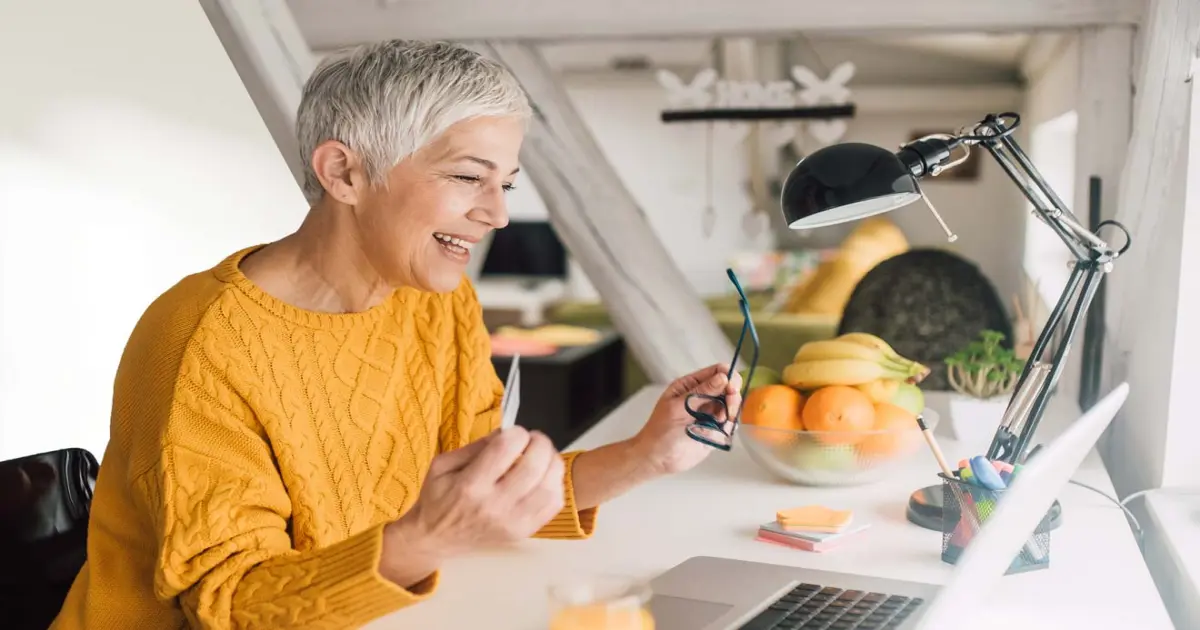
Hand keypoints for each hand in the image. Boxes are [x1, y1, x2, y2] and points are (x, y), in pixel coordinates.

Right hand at [380, 427, 564, 586]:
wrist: (435, 540)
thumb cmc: (437, 499)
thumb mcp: (443, 465)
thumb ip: (475, 446)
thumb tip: (506, 432)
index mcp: (470, 485)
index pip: (506, 448)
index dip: (517, 433)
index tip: (514, 433)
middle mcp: (494, 505)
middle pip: (533, 466)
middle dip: (540, 443)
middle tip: (534, 439)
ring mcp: (512, 523)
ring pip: (549, 487)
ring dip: (552, 464)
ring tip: (543, 457)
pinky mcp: (523, 533)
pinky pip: (553, 506)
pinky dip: (555, 486)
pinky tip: (545, 478)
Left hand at [631, 363, 742, 474]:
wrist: (657, 459)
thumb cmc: (660, 431)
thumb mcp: (678, 407)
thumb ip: (701, 392)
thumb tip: (723, 377)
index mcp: (690, 386)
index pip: (716, 372)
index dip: (727, 375)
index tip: (732, 386)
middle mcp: (703, 397)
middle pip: (728, 388)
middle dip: (732, 394)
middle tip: (731, 403)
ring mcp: (710, 414)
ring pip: (731, 406)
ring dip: (731, 411)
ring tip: (722, 419)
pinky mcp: (715, 430)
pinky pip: (730, 424)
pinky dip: (729, 426)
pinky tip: (721, 430)